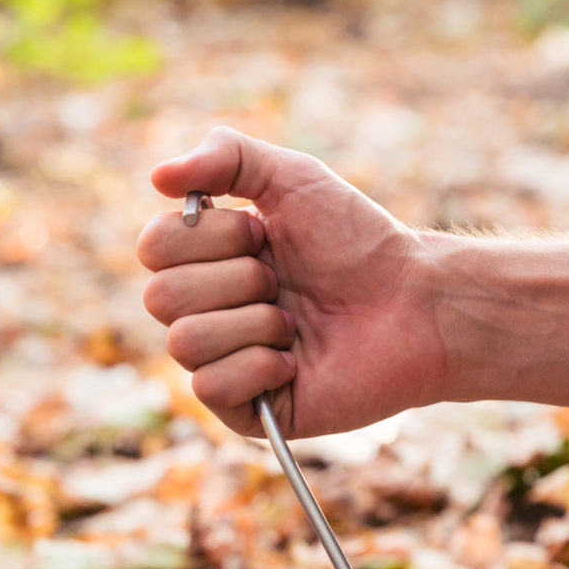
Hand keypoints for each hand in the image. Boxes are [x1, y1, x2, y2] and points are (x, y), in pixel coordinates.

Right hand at [138, 127, 447, 436]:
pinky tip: (296, 361)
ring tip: (296, 322)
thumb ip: (224, 156)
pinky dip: (259, 366)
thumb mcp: (292, 178)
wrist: (415, 301)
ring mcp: (223, 363)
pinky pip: (211, 388)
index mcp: (207, 259)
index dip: (208, 237)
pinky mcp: (246, 412)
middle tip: (284, 280)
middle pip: (161, 297)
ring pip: (184, 342)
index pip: (153, 247)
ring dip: (254, 321)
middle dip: (237, 278)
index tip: (262, 233)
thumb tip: (155, 176)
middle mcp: (206, 311)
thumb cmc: (358, 241)